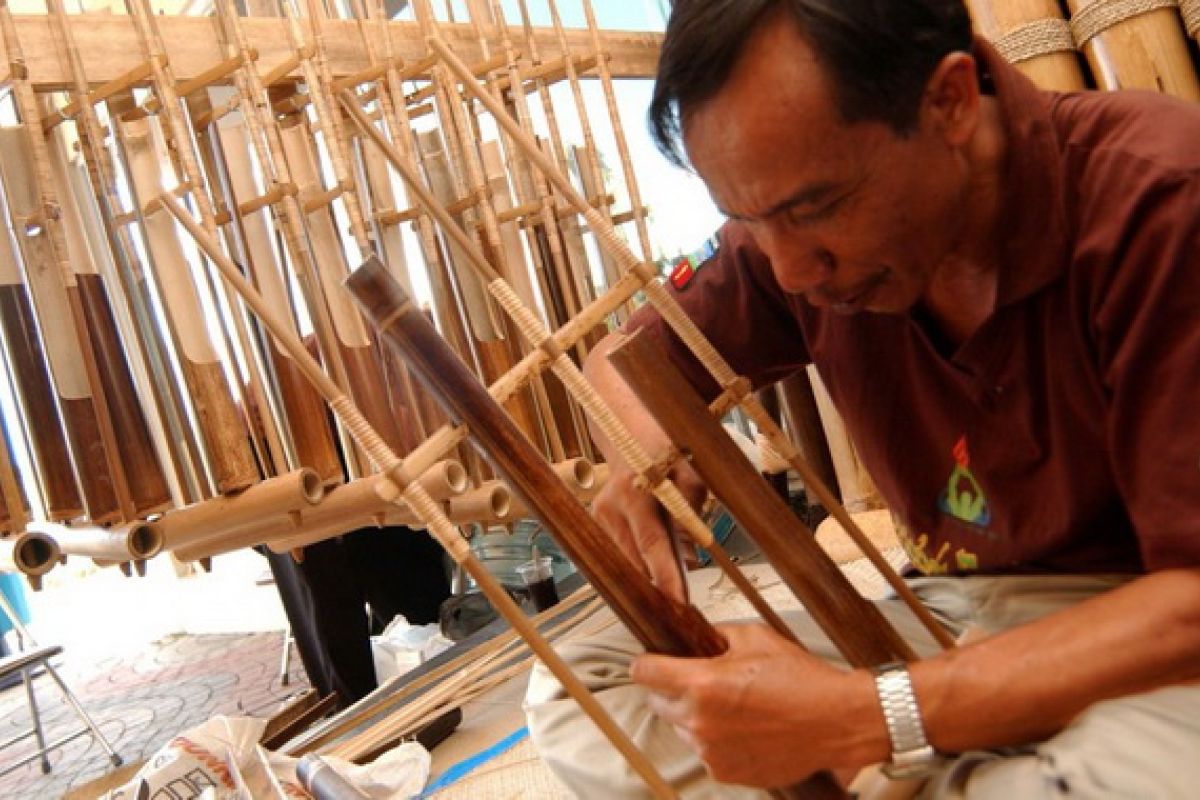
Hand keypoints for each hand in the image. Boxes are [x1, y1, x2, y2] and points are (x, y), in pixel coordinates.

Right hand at [591, 461, 705, 602]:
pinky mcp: (595, 521)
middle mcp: (612, 505)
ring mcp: (600, 515)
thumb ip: (692, 511)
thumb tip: (690, 555)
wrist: (631, 436)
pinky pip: (620, 551)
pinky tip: (654, 563)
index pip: (652, 542)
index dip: (665, 574)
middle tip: (683, 603)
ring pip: (628, 560)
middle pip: (637, 559)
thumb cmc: (668, 453)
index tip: (678, 601)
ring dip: (650, 572)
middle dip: (660, 582)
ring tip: (673, 581)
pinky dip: (639, 560)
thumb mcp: (692, 474)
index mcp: (636, 490)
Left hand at [631, 622, 884, 786]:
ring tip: (730, 705)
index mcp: (701, 684)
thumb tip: (694, 633)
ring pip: (681, 728)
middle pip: (657, 702)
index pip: (644, 672)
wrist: (837, 721)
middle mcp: (700, 722)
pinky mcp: (727, 773)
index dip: (646, 662)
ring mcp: (712, 752)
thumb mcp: (754, 638)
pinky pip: (704, 751)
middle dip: (670, 688)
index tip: (651, 661)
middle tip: (698, 679)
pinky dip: (714, 739)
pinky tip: (742, 727)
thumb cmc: (800, 678)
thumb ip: (715, 636)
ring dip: (693, 716)